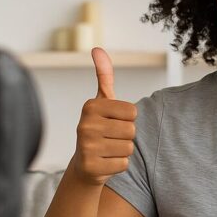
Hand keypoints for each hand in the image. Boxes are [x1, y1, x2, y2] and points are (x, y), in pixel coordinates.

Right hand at [70, 47, 138, 187]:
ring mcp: (87, 147)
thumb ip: (104, 76)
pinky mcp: (91, 167)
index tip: (113, 122)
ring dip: (122, 151)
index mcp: (90, 106)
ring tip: (108, 150)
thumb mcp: (102, 102)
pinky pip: (123, 164)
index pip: (132, 112)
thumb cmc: (99, 129)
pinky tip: (105, 162)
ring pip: (128, 148)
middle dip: (126, 136)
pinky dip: (118, 165)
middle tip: (110, 138)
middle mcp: (85, 125)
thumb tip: (97, 49)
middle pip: (131, 130)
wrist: (84, 164)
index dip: (128, 120)